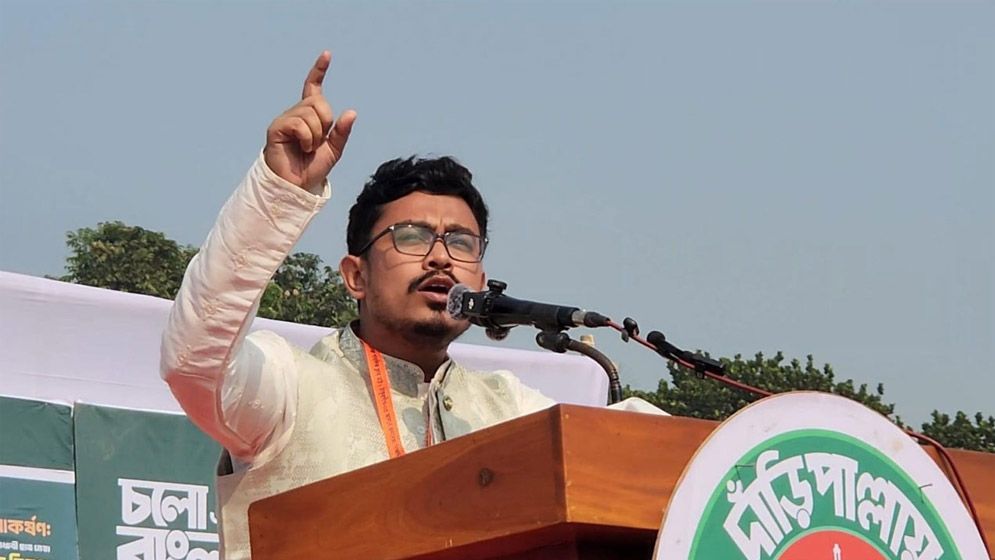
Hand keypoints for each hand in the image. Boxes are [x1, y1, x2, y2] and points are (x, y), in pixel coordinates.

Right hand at [263, 51, 356, 190]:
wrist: (297, 185)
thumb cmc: (312, 168)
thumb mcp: (334, 150)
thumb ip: (342, 132)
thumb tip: (351, 112)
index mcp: (310, 115)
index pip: (314, 88)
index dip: (319, 71)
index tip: (327, 54)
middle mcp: (296, 113)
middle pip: (319, 103)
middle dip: (326, 123)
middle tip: (318, 141)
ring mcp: (285, 119)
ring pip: (310, 113)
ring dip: (316, 134)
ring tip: (308, 148)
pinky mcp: (277, 128)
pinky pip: (300, 124)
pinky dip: (307, 138)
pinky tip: (303, 148)